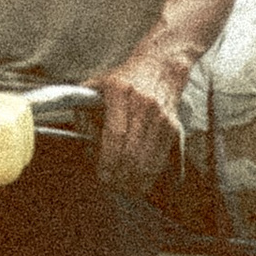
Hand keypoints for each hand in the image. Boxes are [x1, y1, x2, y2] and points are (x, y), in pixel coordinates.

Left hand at [89, 44, 188, 201]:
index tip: (102, 175)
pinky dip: (152, 174)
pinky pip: (162, 157)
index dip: (108, 160)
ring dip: (136, 180)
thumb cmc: (123, 79)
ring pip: (149, 158)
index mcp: (119, 91)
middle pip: (132, 151)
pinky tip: (141, 183)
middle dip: (121, 175)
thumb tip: (82, 140)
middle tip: (111, 186)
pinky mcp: (173, 126)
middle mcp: (143, 103)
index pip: (115, 134)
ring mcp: (161, 115)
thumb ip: (83, 110)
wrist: (160, 66)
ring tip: (125, 189)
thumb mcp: (96, 85)